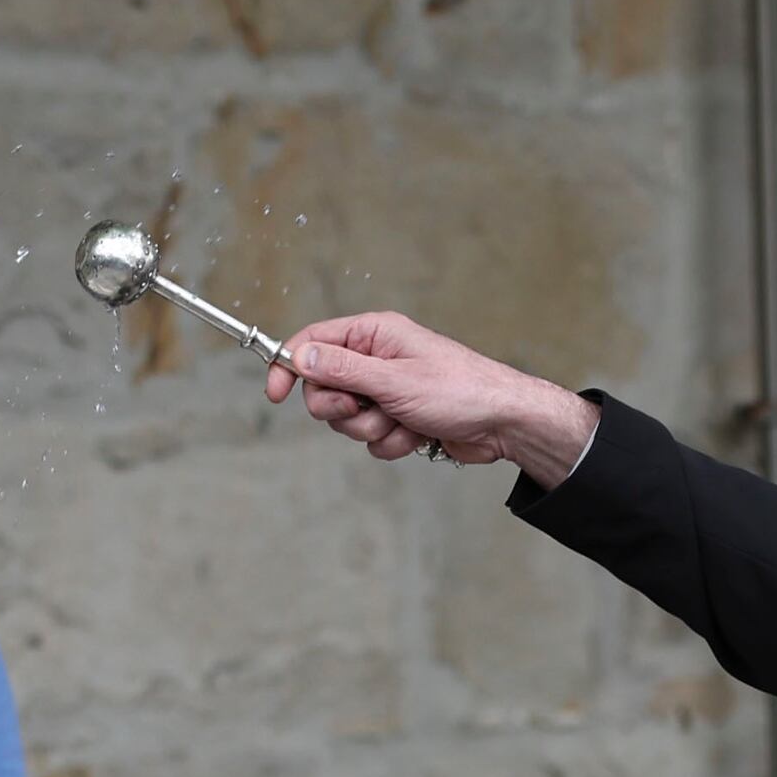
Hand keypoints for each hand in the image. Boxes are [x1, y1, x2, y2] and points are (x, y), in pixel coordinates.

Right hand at [269, 312, 599, 486]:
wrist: (502, 424)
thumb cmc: (458, 390)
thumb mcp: (393, 379)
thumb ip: (342, 369)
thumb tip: (301, 356)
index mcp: (374, 334)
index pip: (313, 342)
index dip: (290, 366)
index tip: (274, 394)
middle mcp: (376, 358)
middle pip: (324, 389)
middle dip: (342, 409)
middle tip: (367, 408)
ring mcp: (387, 390)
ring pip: (347, 419)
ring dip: (372, 429)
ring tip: (403, 421)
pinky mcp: (398, 418)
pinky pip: (372, 438)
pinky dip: (391, 442)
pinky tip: (417, 435)